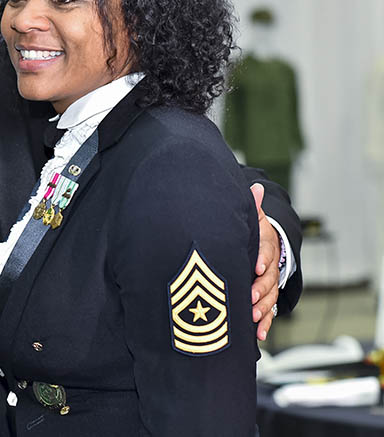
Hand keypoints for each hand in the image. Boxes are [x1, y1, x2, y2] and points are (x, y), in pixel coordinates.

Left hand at [250, 183, 280, 341]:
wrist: (263, 248)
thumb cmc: (253, 233)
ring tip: (252, 316)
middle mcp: (270, 266)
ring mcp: (268, 283)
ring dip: (262, 308)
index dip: (263, 258)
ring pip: (270, 297)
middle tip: (250, 297)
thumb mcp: (253, 219)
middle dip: (261, 289)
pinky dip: (263, 323)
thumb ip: (252, 207)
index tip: (257, 266)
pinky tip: (258, 333)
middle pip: (270, 279)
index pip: (267, 251)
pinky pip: (266, 312)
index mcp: (266, 245)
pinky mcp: (263, 298)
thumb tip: (254, 187)